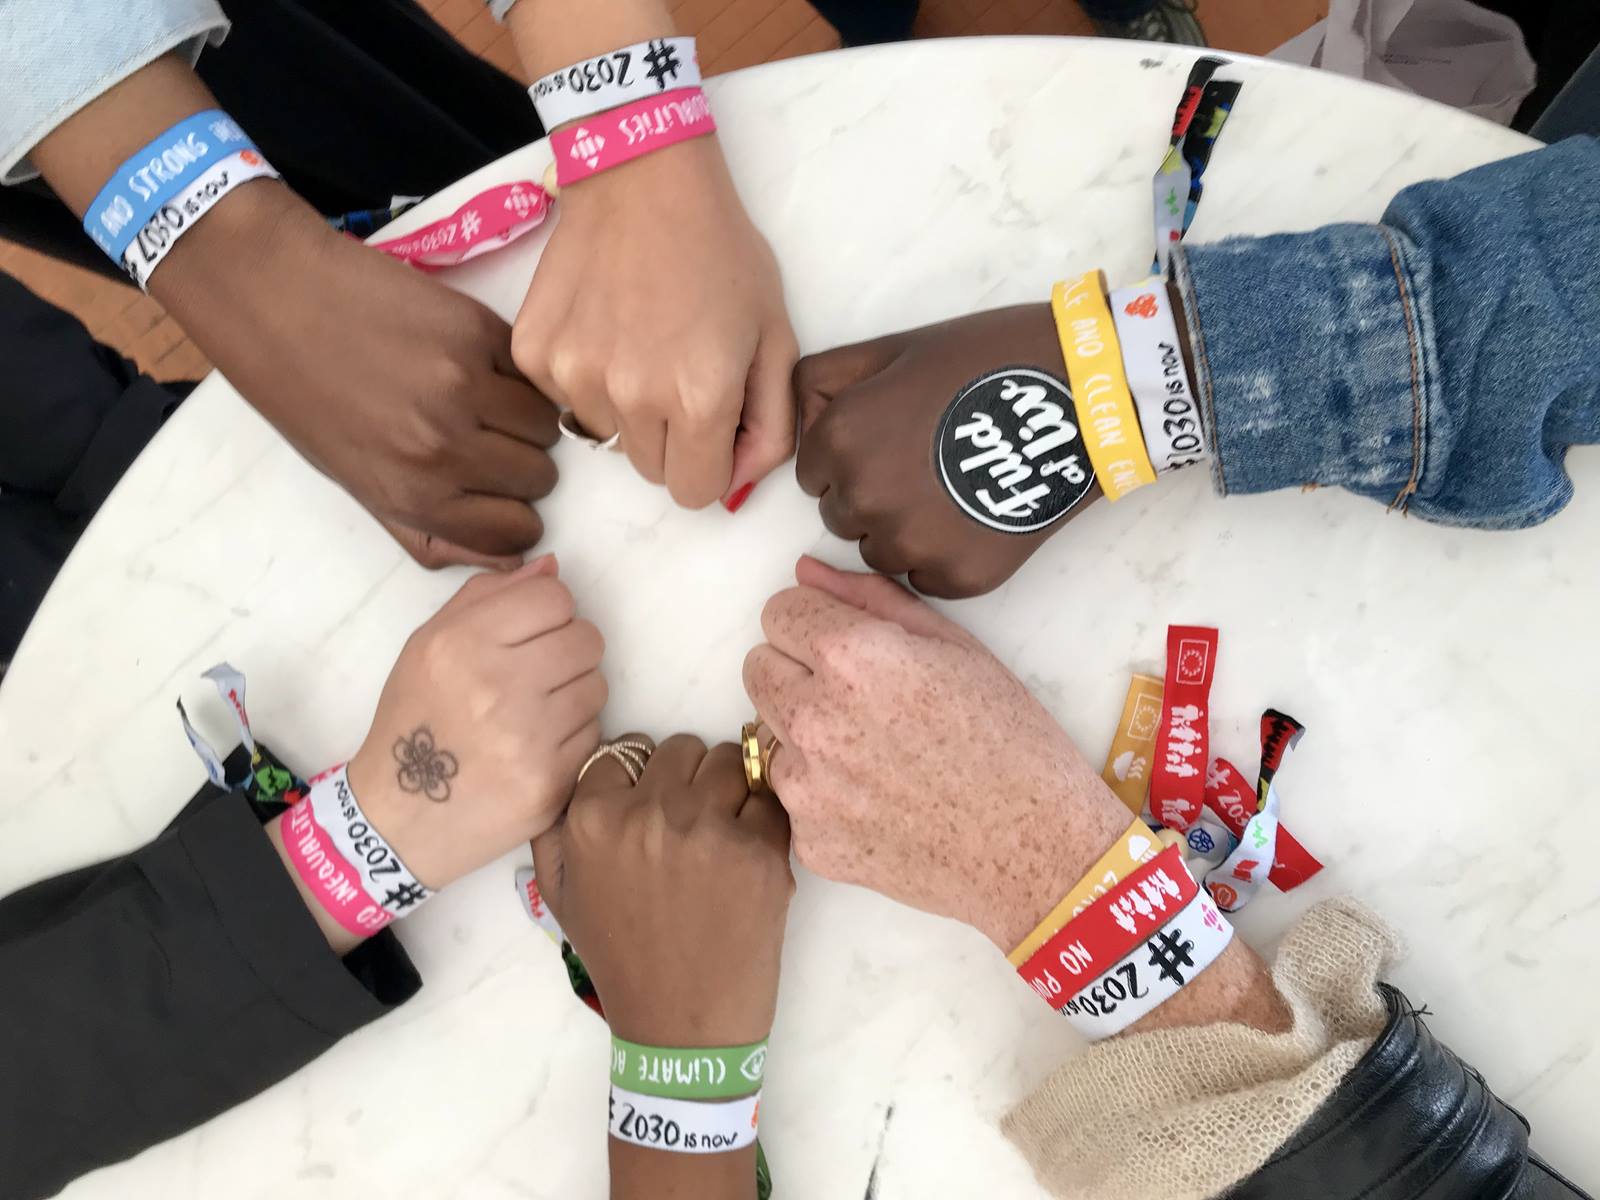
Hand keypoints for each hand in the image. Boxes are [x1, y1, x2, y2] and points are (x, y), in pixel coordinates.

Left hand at [153, 182, 560, 568]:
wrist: (274, 300)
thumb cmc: (306, 397)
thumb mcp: (357, 485)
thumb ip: (430, 533)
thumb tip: (507, 563)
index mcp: (411, 497)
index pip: (517, 533)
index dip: (512, 512)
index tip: (496, 491)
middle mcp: (442, 449)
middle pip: (539, 478)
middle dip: (518, 462)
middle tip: (480, 435)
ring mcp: (464, 387)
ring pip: (547, 424)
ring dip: (523, 415)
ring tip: (480, 396)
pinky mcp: (475, 331)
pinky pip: (530, 371)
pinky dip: (514, 371)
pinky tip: (472, 360)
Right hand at [345, 556, 605, 888]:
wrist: (399, 817)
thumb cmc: (416, 720)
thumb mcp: (428, 646)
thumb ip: (487, 596)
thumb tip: (551, 567)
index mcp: (461, 644)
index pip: (554, 597)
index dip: (549, 612)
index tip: (532, 633)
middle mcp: (496, 686)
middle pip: (587, 638)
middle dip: (568, 651)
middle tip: (538, 674)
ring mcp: (527, 738)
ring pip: (597, 685)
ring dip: (573, 694)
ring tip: (534, 712)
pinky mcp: (551, 781)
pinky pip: (593, 734)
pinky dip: (571, 737)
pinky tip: (536, 747)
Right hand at [513, 139, 797, 509]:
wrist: (642, 178)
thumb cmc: (720, 254)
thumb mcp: (775, 337)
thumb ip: (771, 424)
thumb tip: (738, 481)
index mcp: (699, 397)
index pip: (696, 493)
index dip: (711, 463)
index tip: (713, 424)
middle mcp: (632, 397)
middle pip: (651, 471)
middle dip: (672, 439)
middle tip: (679, 372)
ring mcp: (574, 376)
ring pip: (607, 438)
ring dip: (626, 408)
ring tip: (641, 341)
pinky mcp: (535, 354)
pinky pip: (565, 400)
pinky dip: (585, 377)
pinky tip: (604, 325)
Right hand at [532, 735, 792, 1045]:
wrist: (682, 1028)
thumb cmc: (621, 962)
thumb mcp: (563, 899)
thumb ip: (555, 830)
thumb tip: (581, 774)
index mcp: (594, 820)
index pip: (626, 751)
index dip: (641, 775)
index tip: (652, 805)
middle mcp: (650, 813)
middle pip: (682, 749)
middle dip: (687, 777)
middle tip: (689, 822)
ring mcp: (710, 829)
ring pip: (731, 761)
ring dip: (729, 787)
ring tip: (722, 833)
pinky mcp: (761, 851)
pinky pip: (769, 801)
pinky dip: (763, 820)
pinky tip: (748, 854)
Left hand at [742, 556, 1130, 949]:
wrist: (1038, 848)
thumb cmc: (1011, 740)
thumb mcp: (956, 647)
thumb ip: (869, 600)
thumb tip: (807, 573)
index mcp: (851, 657)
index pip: (778, 611)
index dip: (815, 622)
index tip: (846, 644)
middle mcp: (814, 718)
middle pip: (758, 668)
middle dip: (797, 671)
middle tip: (859, 697)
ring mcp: (805, 787)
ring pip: (769, 732)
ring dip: (804, 733)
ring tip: (873, 751)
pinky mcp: (809, 840)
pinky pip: (791, 797)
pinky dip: (823, 794)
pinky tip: (879, 799)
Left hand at [795, 304, 1101, 597]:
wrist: (1081, 397)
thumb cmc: (986, 360)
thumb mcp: (893, 349)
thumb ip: (824, 383)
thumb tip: (801, 429)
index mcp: (842, 438)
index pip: (812, 474)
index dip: (849, 455)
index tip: (890, 439)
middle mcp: (866, 497)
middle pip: (840, 517)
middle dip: (870, 494)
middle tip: (925, 462)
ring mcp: (911, 543)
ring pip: (879, 553)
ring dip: (902, 530)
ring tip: (951, 489)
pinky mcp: (957, 577)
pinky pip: (925, 578)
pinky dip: (943, 555)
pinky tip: (975, 516)